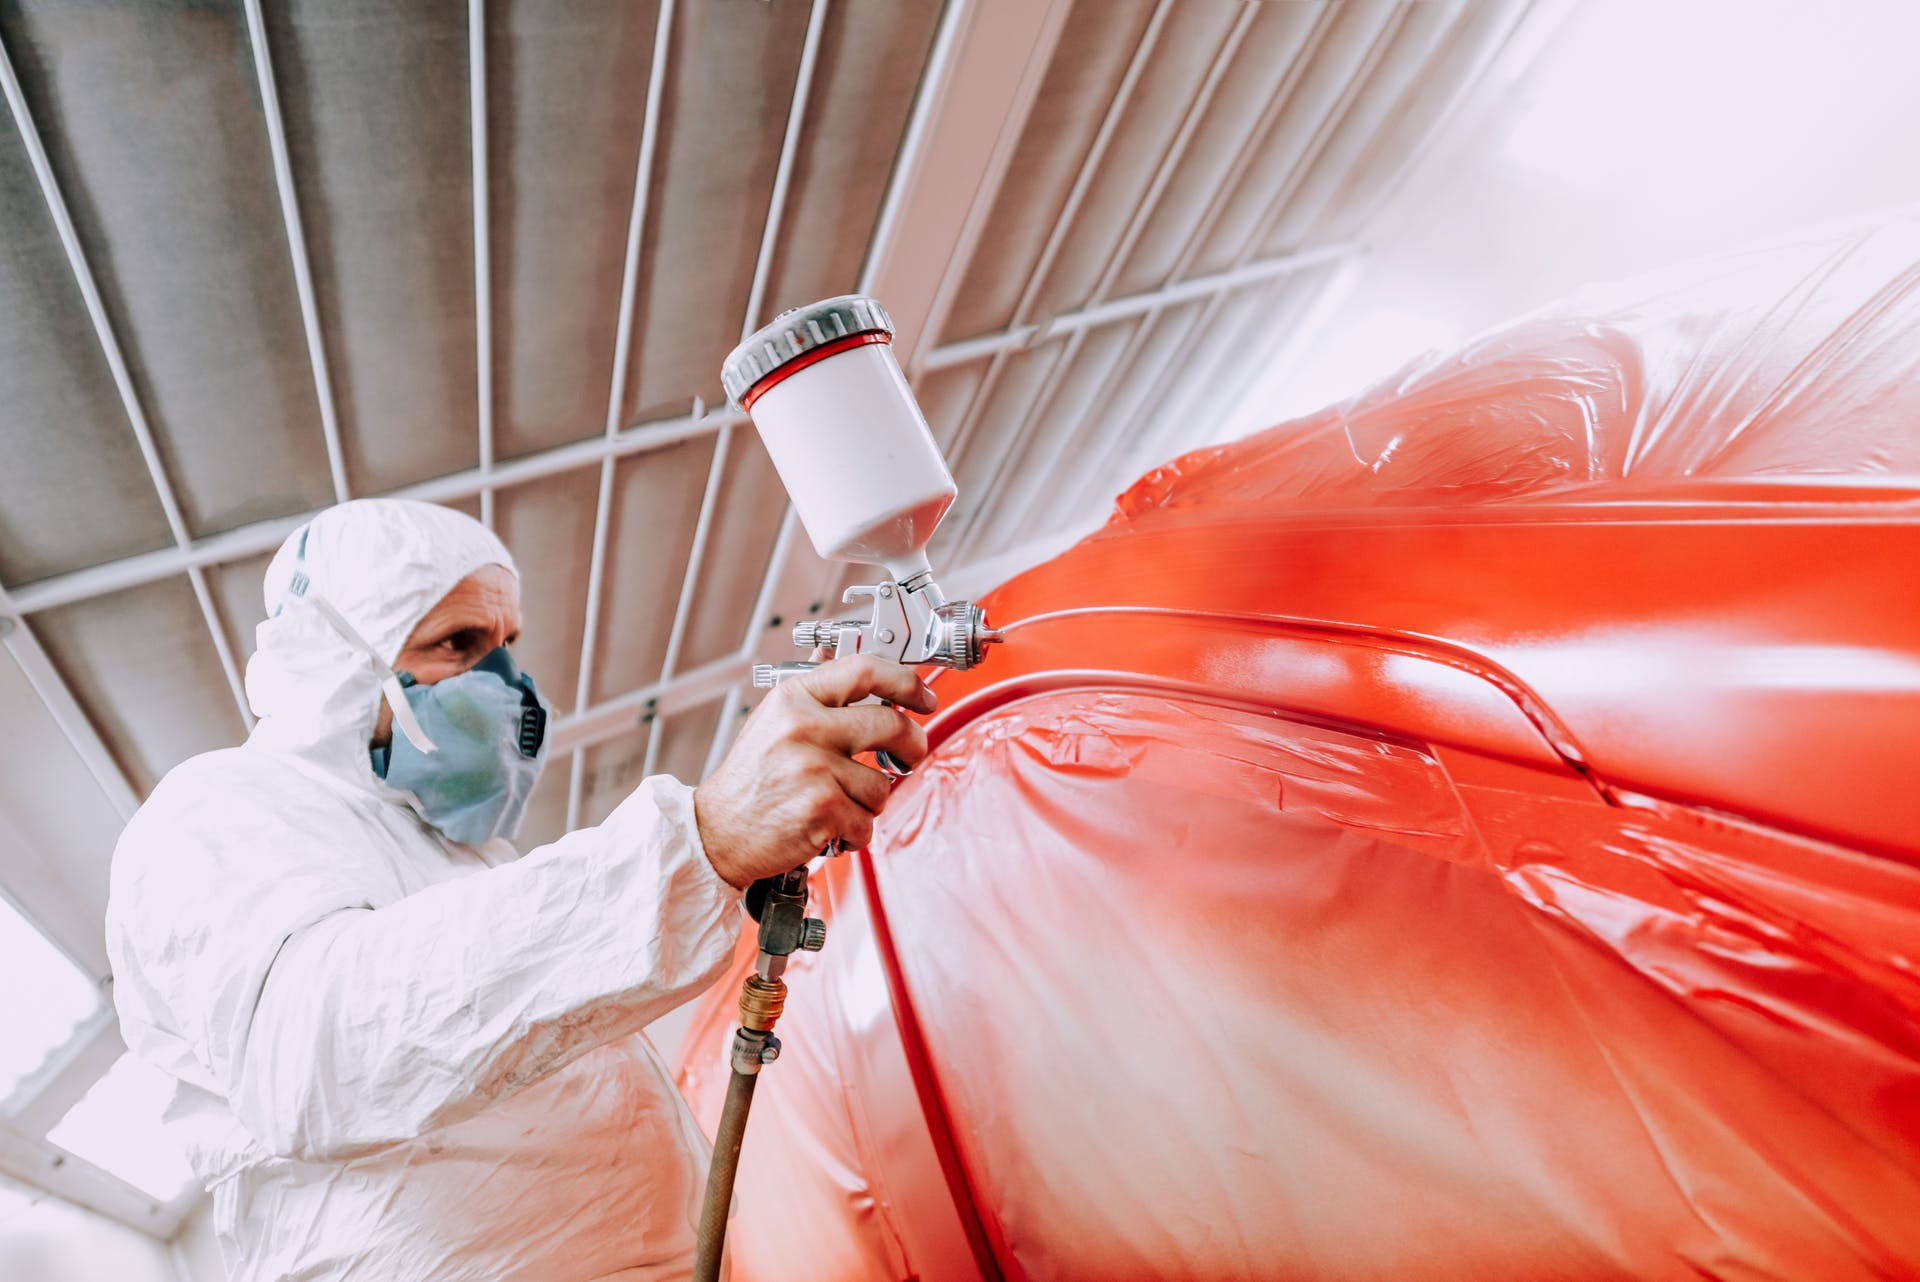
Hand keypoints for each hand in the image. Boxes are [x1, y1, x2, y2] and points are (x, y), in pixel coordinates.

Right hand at [693, 655, 936, 889]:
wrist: (717, 832)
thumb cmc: (749, 781)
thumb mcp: (772, 721)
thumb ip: (811, 692)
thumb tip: (831, 654)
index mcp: (794, 699)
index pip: (865, 670)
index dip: (906, 681)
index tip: (923, 696)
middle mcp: (804, 728)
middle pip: (892, 724)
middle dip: (912, 745)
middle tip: (910, 755)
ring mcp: (814, 768)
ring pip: (882, 783)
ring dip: (869, 801)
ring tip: (839, 802)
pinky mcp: (823, 809)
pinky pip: (868, 821)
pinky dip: (855, 832)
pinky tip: (830, 826)